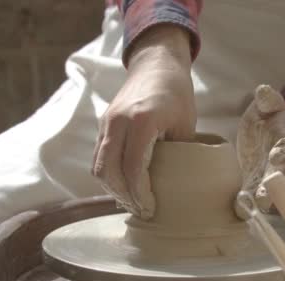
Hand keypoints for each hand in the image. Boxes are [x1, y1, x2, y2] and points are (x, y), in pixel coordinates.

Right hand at [92, 25, 195, 218]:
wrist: (156, 65)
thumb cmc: (177, 94)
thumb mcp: (185, 124)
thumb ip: (178, 154)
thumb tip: (177, 187)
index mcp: (141, 121)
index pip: (133, 167)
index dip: (140, 194)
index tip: (150, 209)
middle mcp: (118, 122)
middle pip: (109, 171)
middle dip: (123, 196)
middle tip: (141, 210)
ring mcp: (107, 123)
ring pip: (99, 166)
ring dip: (113, 188)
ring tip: (132, 202)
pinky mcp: (103, 124)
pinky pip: (99, 156)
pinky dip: (109, 175)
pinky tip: (124, 185)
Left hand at [236, 85, 284, 213]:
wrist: (261, 132)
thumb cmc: (267, 118)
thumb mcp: (267, 106)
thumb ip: (268, 99)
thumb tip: (264, 90)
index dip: (284, 152)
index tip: (277, 155)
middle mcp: (282, 162)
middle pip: (280, 174)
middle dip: (273, 184)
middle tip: (263, 193)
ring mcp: (268, 175)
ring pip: (268, 189)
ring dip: (261, 198)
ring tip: (250, 205)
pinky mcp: (254, 182)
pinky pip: (252, 195)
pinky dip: (246, 204)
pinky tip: (238, 210)